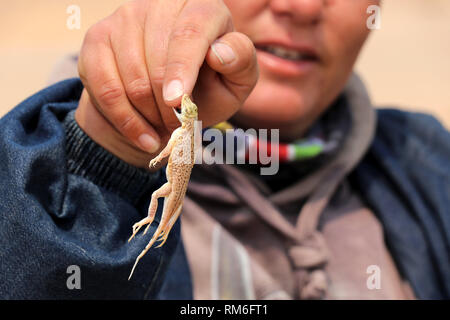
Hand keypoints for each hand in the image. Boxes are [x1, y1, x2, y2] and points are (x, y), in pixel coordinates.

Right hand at [75, 0, 257, 167]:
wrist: (168, 99)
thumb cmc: (210, 87)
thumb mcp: (236, 80)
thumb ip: (240, 63)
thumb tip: (220, 52)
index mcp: (202, 6)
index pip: (189, 32)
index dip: (182, 68)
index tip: (177, 100)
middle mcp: (160, 3)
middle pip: (157, 60)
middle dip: (168, 105)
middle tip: (178, 124)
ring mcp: (125, 18)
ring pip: (131, 77)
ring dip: (149, 114)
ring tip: (163, 125)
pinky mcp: (97, 39)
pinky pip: (104, 87)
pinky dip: (124, 120)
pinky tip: (142, 135)